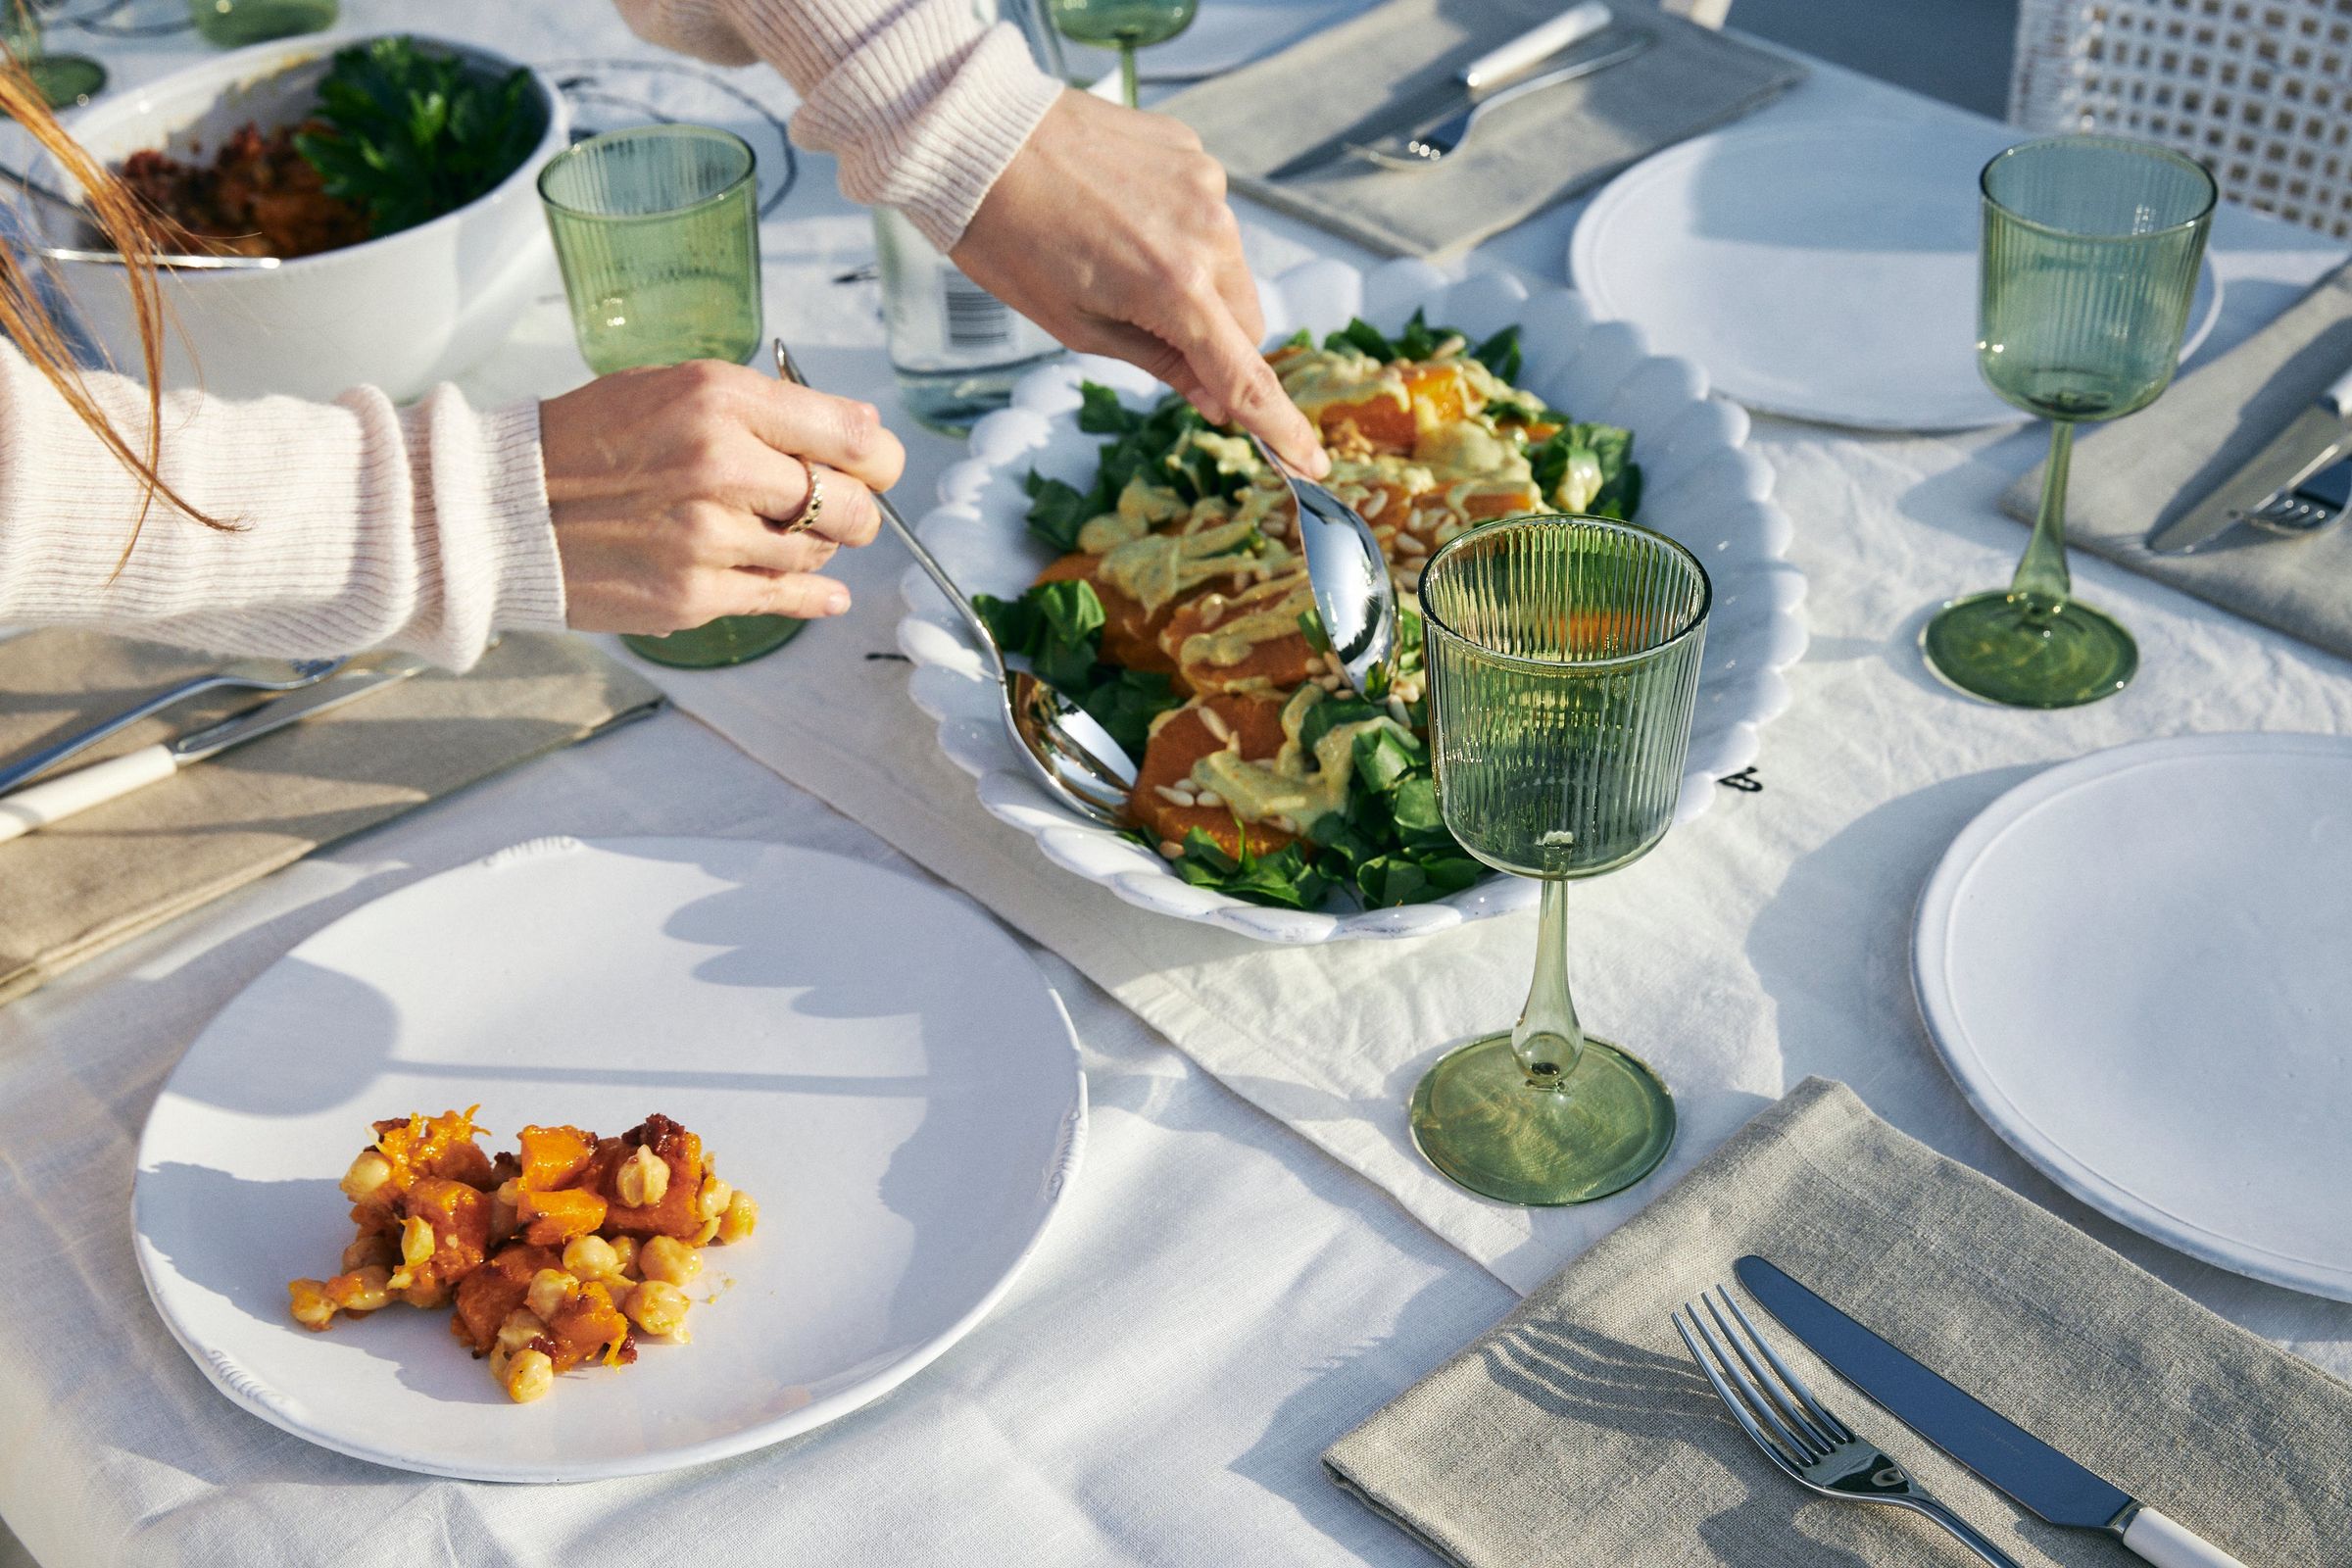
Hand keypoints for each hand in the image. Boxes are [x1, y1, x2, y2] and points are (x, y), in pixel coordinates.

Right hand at [539, 361, 902, 633]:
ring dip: (815, 548)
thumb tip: (859, 434)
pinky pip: (784, 599)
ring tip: (781, 533)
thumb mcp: (673, 388)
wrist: (504, 507)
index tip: (875, 465)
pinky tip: (824, 594)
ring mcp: (708, 537)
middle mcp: (721, 465)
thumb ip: (762, 408)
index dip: (878, 456)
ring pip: (817, 554)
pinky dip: (812, 598)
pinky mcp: (694, 594)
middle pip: (851, 503)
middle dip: (858, 510)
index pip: (852, 433)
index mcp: (719, 399)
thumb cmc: (588, 442)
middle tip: (842, 510)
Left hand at [952, 90, 1329, 477]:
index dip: (1279, 426)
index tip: (1311, 461)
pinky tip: (1122, 214)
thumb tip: (1216, 398)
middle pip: (1246, 320)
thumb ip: (1160, 362)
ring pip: (1229, 266)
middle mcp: (1209, 232)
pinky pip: (1206, 214)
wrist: (978, 137)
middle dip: (1213, 340)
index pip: (1245, 374)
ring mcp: (1205, 184)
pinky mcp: (1191, 151)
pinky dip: (1179, 230)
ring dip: (1195, 282)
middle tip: (1148, 329)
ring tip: (1119, 257)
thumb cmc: (1010, 239)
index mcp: (1176, 288)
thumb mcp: (1078, 327)